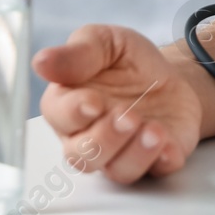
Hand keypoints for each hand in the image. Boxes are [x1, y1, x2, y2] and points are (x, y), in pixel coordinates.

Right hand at [34, 24, 202, 182]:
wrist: (172, 76)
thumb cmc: (129, 61)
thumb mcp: (106, 42)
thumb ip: (78, 52)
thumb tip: (42, 62)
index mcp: (68, 104)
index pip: (58, 116)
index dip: (73, 113)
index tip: (93, 101)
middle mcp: (88, 136)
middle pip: (82, 155)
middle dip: (105, 139)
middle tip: (129, 116)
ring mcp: (120, 152)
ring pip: (116, 169)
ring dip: (135, 153)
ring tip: (154, 131)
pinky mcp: (153, 161)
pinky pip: (154, 172)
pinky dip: (161, 162)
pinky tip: (168, 146)